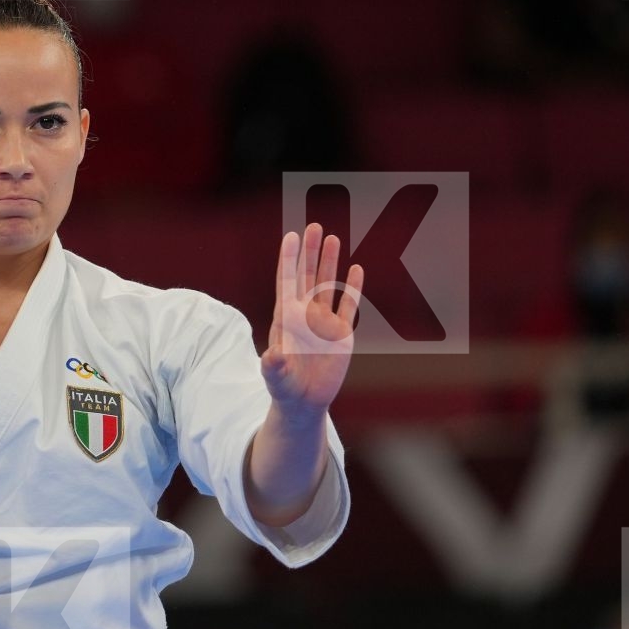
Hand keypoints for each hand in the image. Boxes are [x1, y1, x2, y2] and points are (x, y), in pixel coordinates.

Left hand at [259, 223, 363, 414]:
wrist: (304, 401)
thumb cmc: (284, 387)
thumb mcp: (275, 376)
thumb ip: (274, 365)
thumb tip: (272, 356)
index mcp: (286, 318)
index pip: (287, 281)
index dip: (289, 259)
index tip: (291, 236)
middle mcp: (304, 314)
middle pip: (307, 275)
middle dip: (310, 251)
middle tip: (314, 226)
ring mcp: (323, 321)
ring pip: (327, 284)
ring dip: (329, 261)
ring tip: (333, 236)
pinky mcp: (341, 333)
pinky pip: (348, 304)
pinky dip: (352, 287)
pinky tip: (356, 268)